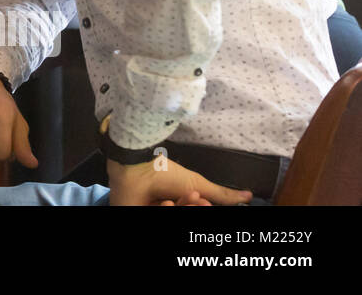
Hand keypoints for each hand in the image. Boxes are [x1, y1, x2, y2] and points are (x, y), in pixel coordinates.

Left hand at [107, 157, 252, 206]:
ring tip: (174, 198)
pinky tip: (164, 202)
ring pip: (174, 216)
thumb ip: (221, 194)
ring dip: (181, 208)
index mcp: (178, 200)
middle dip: (191, 208)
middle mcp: (166, 206)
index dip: (199, 207)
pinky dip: (164, 211)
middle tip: (194, 200)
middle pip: (185, 213)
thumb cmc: (163, 171)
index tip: (204, 201)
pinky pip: (159, 217)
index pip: (193, 208)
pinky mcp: (140, 214)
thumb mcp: (197, 184)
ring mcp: (153, 210)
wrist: (137, 167)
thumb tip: (248, 196)